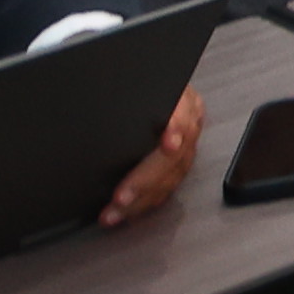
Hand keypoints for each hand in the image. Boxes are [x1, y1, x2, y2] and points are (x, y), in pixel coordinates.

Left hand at [99, 85, 207, 228]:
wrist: (148, 85)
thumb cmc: (138, 84)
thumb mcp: (132, 81)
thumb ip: (126, 90)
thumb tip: (105, 89)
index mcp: (182, 98)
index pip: (184, 111)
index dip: (176, 127)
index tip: (169, 142)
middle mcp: (188, 122)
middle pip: (176, 156)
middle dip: (146, 180)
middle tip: (123, 196)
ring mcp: (186, 145)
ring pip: (171, 179)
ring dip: (142, 199)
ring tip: (115, 211)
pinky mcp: (178, 164)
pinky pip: (166, 188)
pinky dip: (145, 203)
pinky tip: (126, 212)